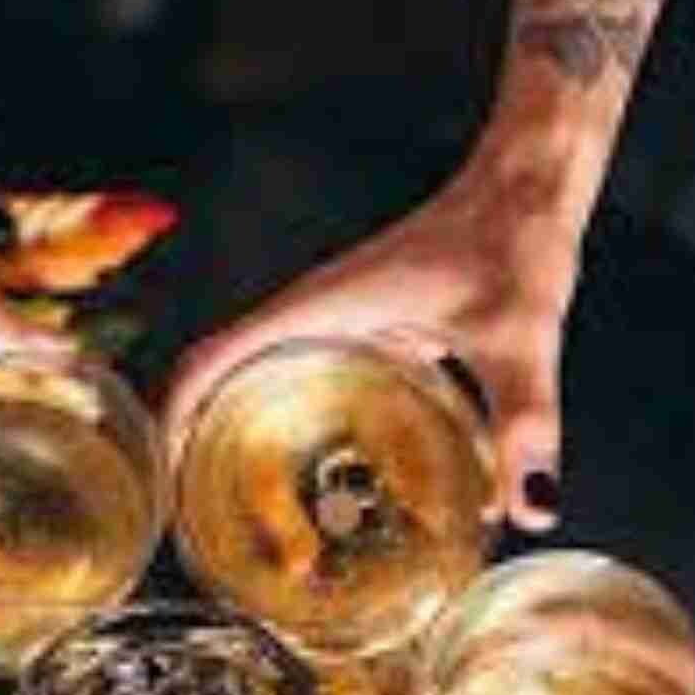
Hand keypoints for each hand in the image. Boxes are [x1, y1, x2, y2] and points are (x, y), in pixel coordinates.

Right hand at [164, 168, 579, 531]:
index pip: (208, 359)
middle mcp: (311, 312)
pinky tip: (325, 469)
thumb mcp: (518, 339)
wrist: (527, 182)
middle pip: (215, 376)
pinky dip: (286, 417)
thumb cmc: (511, 237)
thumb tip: (532, 508)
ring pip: (252, 374)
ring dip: (231, 428)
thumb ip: (525, 425)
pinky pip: (298, 373)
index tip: (162, 476)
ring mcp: (331, 318)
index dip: (170, 417)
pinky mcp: (360, 325)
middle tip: (199, 512)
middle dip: (192, 440)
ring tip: (241, 503)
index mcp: (319, 308)